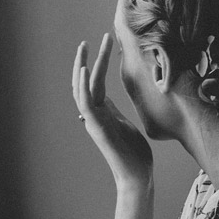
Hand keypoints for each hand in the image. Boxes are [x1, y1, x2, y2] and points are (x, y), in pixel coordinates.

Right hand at [74, 35, 151, 188]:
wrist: (137, 176)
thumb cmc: (134, 154)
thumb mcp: (123, 124)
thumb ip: (113, 111)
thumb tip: (105, 98)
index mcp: (101, 114)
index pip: (93, 84)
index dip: (95, 65)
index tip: (102, 46)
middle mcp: (94, 116)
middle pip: (83, 84)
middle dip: (84, 62)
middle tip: (85, 42)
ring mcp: (94, 121)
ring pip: (82, 89)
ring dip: (82, 67)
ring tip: (85, 48)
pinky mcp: (98, 127)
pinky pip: (86, 103)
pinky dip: (83, 85)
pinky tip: (86, 69)